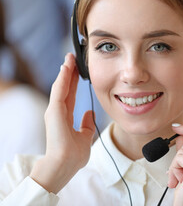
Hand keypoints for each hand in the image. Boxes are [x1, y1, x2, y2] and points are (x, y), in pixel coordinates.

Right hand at [29, 53, 95, 192]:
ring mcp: (54, 111)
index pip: (71, 94)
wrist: (64, 165)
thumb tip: (89, 113)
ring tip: (69, 57)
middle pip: (65, 87)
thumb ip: (86, 124)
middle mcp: (58, 112)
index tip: (77, 69)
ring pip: (60, 86)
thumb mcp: (84, 137)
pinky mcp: (53, 112)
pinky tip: (66, 67)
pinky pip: (59, 91)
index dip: (74, 81)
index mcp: (65, 117)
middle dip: (69, 71)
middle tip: (72, 56)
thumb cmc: (73, 156)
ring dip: (65, 71)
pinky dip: (63, 78)